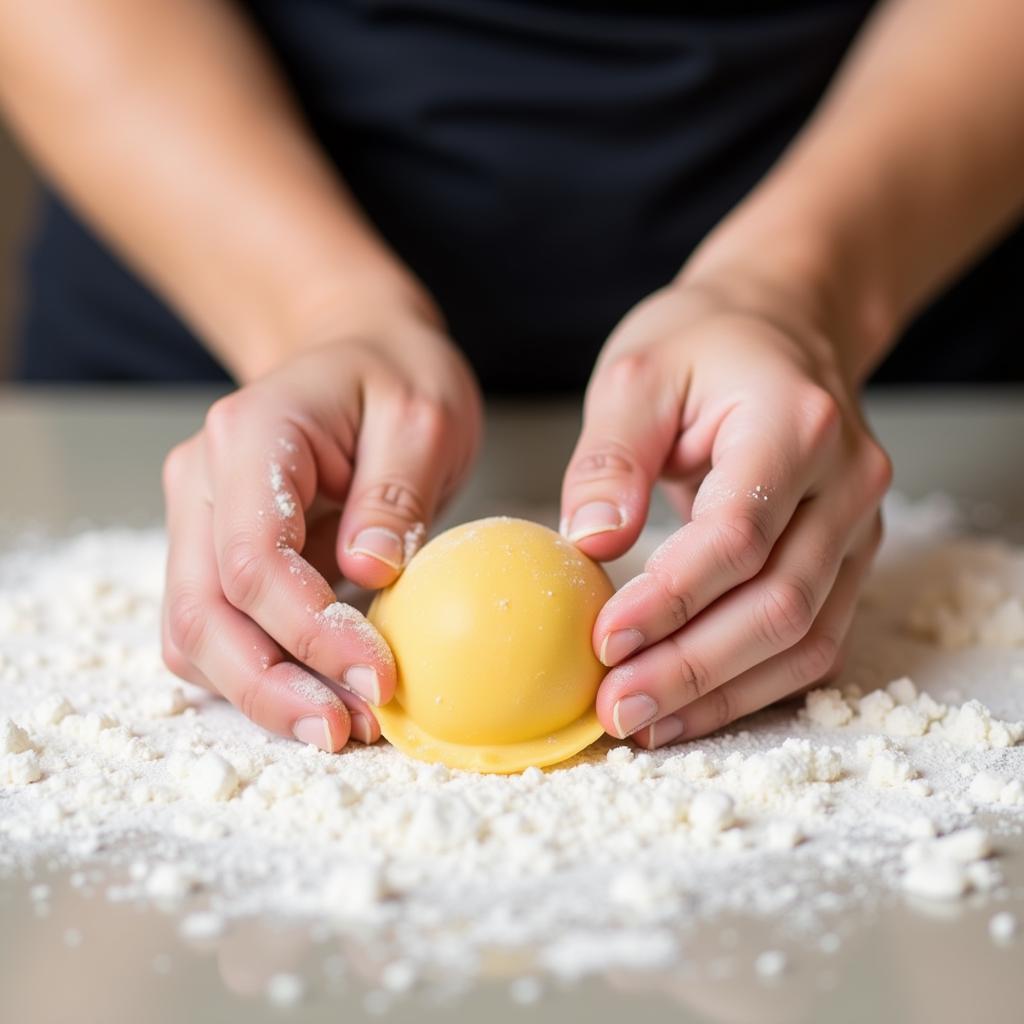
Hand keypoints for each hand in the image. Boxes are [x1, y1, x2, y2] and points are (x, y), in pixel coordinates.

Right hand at [160, 309, 482, 750]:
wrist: (358, 355)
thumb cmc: (395, 377)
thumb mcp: (424, 416)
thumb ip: (395, 492)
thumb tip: (368, 575)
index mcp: (251, 436)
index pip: (253, 557)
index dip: (309, 632)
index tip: (379, 677)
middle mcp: (204, 480)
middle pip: (202, 612)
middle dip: (272, 687)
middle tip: (347, 732)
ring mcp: (201, 519)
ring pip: (195, 635)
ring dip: (261, 693)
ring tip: (341, 725)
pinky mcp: (217, 552)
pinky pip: (218, 630)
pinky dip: (260, 673)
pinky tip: (320, 693)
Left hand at [560, 280, 890, 747]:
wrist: (779, 328)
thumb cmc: (702, 344)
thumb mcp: (637, 375)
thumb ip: (613, 458)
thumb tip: (592, 544)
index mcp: (795, 425)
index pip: (737, 536)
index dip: (670, 599)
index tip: (603, 641)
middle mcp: (846, 483)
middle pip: (779, 603)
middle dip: (691, 668)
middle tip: (617, 709)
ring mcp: (858, 527)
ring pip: (806, 638)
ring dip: (723, 694)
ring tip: (646, 724)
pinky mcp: (846, 558)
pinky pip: (812, 640)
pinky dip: (752, 685)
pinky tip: (691, 706)